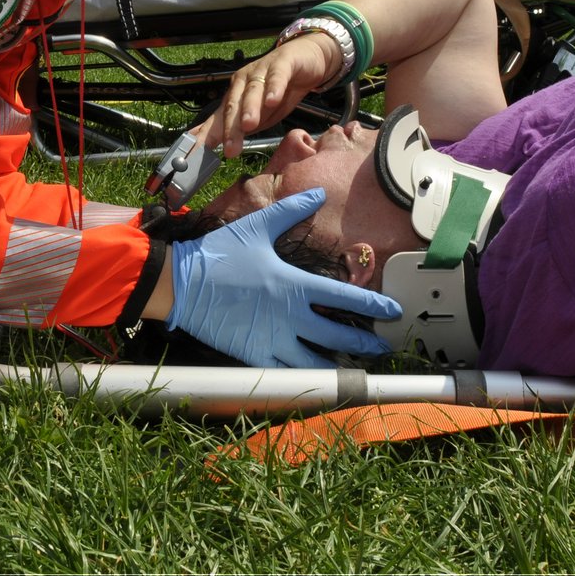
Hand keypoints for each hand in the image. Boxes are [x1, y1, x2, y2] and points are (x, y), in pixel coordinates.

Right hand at [166, 188, 402, 368]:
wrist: (181, 284)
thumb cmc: (221, 254)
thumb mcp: (258, 227)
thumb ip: (291, 211)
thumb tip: (316, 194)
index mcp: (294, 285)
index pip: (345, 299)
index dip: (373, 307)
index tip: (392, 314)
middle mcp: (289, 316)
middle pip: (338, 336)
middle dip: (364, 344)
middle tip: (381, 348)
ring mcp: (271, 339)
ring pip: (315, 362)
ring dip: (338, 366)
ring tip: (353, 368)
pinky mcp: (253, 355)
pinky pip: (285, 375)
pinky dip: (304, 380)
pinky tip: (316, 381)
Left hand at [202, 32, 340, 158]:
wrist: (306, 58)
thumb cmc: (282, 89)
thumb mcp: (263, 115)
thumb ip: (244, 129)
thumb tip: (223, 148)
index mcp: (235, 97)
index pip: (218, 119)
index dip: (207, 136)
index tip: (199, 155)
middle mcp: (243, 83)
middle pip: (233, 106)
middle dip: (230, 128)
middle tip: (230, 149)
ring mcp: (261, 70)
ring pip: (252, 91)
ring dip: (249, 108)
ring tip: (248, 125)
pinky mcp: (282, 63)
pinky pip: (277, 76)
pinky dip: (274, 88)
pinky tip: (272, 100)